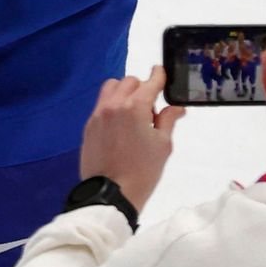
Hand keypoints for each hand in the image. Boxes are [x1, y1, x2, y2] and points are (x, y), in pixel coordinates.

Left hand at [78, 65, 184, 211]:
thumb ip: (168, 120)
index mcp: (135, 107)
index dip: (158, 76)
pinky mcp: (89, 125)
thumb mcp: (162, 146)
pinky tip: (120, 125)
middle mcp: (114, 105)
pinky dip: (112, 105)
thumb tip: (176, 107)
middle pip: (129, 82)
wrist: (111, 194)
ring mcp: (98, 114)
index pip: (149, 82)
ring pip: (111, 88)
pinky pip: (101, 104)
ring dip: (124, 92)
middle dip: (142, 88)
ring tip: (133, 113)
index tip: (160, 73)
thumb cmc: (143, 171)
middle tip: (150, 109)